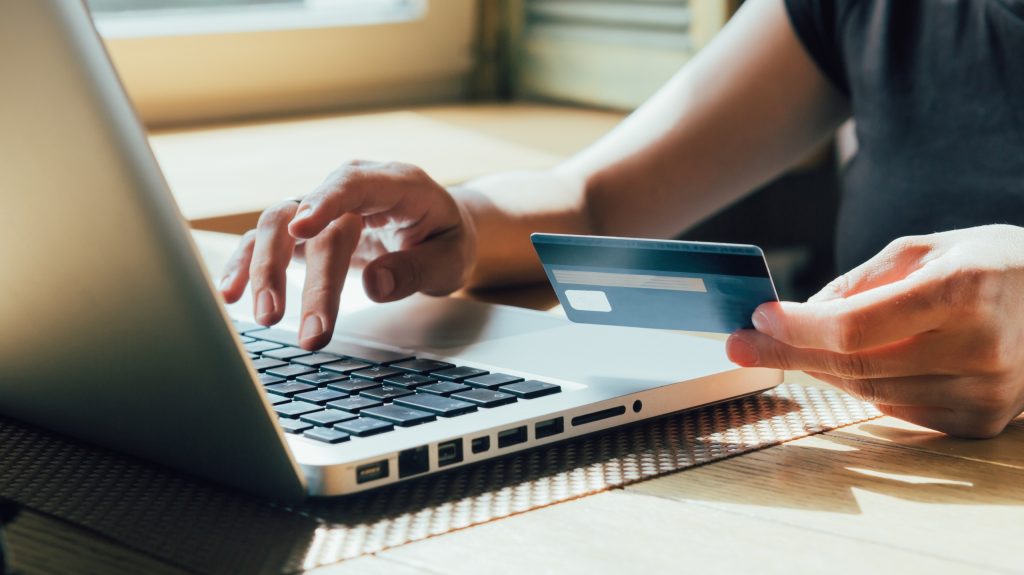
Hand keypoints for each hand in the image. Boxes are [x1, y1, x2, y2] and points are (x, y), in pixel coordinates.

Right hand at [218, 160, 476, 348]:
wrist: (439, 232)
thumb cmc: (446, 241)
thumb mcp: (451, 258)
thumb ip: (417, 270)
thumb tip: (374, 285)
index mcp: (397, 184)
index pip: (354, 183)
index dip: (326, 201)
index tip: (303, 229)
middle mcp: (352, 188)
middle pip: (311, 216)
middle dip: (305, 274)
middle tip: (310, 331)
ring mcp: (324, 207)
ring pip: (279, 224)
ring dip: (266, 270)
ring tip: (266, 317)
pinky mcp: (307, 229)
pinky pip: (268, 240)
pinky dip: (248, 264)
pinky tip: (231, 293)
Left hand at [726, 224, 1023, 437]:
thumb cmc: (990, 266)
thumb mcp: (925, 249)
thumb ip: (861, 282)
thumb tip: (802, 314)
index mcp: (965, 290)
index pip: (857, 327)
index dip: (799, 328)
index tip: (758, 318)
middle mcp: (980, 347)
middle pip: (855, 365)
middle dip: (789, 353)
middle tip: (741, 345)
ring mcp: (985, 393)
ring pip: (870, 392)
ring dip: (820, 370)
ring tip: (790, 348)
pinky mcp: (980, 421)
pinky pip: (897, 409)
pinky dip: (862, 387)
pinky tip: (844, 365)